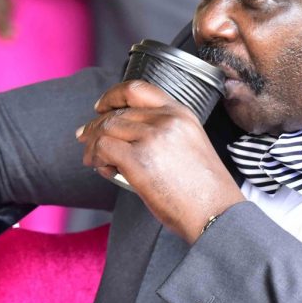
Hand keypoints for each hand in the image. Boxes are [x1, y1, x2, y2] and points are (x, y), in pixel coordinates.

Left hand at [77, 81, 244, 242]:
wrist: (217, 213)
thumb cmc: (205, 191)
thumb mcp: (189, 147)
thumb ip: (163, 135)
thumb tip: (123, 138)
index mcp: (181, 114)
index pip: (138, 89)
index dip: (113, 95)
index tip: (101, 107)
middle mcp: (166, 119)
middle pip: (117, 112)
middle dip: (95, 126)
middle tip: (84, 139)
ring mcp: (152, 137)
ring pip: (106, 129)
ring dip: (94, 145)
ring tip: (93, 161)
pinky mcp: (139, 159)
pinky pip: (103, 149)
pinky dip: (96, 158)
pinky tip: (104, 169)